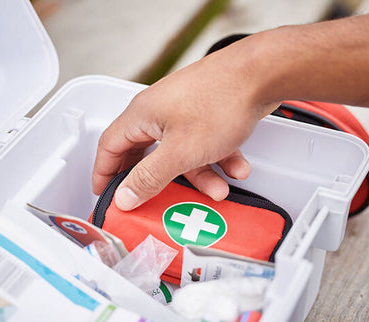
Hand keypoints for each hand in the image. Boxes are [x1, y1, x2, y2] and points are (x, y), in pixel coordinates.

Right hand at [92, 35, 277, 209]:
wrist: (263, 73)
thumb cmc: (221, 100)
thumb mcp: (180, 151)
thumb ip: (150, 176)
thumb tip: (125, 196)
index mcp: (142, 115)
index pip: (110, 147)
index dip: (105, 173)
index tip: (105, 193)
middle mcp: (160, 111)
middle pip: (147, 153)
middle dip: (158, 180)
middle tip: (154, 200)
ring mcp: (185, 111)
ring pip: (182, 152)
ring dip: (200, 174)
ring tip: (218, 189)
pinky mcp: (207, 112)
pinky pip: (205, 144)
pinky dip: (218, 159)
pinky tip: (236, 168)